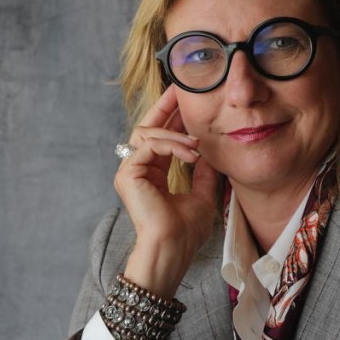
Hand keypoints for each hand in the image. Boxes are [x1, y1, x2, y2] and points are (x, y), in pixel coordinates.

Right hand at [114, 86, 218, 298]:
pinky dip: (172, 145)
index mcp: (152, 172)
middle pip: (147, 126)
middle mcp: (137, 168)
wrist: (173, 249)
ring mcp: (129, 170)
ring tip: (197, 145)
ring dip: (176, 134)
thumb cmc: (186, 231)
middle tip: (183, 90)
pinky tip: (191, 154)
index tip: (186, 98)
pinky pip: (149, 145)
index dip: (171, 115)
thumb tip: (211, 150)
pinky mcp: (128, 173)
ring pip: (147, 133)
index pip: (159, 135)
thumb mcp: (203, 193)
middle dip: (166, 107)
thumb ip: (205, 171)